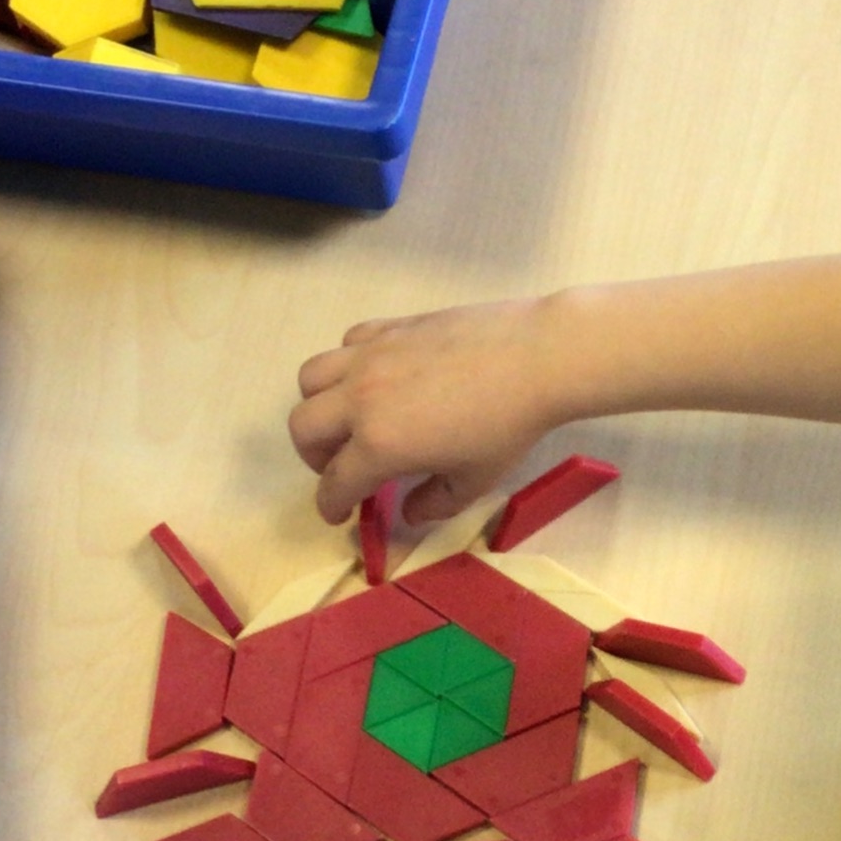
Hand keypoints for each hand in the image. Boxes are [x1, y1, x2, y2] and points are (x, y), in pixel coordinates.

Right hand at [290, 298, 564, 525]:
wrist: (537, 357)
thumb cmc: (508, 426)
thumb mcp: (474, 481)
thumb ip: (434, 503)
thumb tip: (408, 510)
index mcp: (379, 444)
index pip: (335, 484)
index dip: (331, 506)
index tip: (338, 513)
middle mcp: (361, 398)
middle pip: (302, 428)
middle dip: (314, 457)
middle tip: (342, 467)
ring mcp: (371, 356)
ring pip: (311, 378)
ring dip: (320, 405)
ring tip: (348, 418)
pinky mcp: (390, 326)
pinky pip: (347, 342)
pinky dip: (348, 364)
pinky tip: (377, 376)